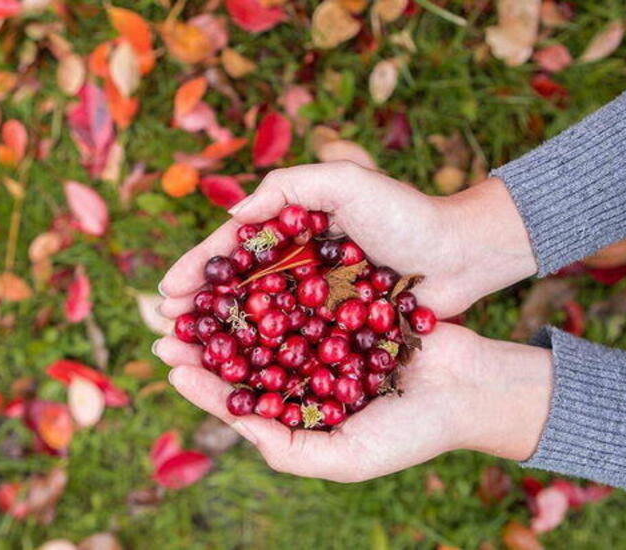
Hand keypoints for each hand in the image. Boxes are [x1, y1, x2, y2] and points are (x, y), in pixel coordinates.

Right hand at [156, 161, 536, 321]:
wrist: (460, 254)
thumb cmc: (406, 215)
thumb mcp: (347, 182)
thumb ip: (289, 186)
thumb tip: (234, 215)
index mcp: (294, 227)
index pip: (234, 248)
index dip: (199, 268)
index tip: (168, 292)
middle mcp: (299, 264)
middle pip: (238, 289)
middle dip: (200, 309)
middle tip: (165, 331)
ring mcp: (317, 297)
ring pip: (260, 319)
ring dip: (224, 338)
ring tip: (189, 357)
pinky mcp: (339, 326)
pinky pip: (295, 341)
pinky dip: (267, 355)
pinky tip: (241, 373)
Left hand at [166, 323, 551, 480]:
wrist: (469, 388)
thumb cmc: (411, 432)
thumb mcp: (345, 457)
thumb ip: (289, 450)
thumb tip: (237, 424)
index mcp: (302, 415)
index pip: (243, 403)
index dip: (205, 387)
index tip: (172, 365)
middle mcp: (308, 376)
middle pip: (246, 358)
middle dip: (207, 342)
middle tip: (167, 324)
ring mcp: (326, 340)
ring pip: (267, 323)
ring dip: (231, 310)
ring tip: (197, 294)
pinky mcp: (344, 308)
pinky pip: (303, 295)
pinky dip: (275, 285)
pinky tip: (249, 271)